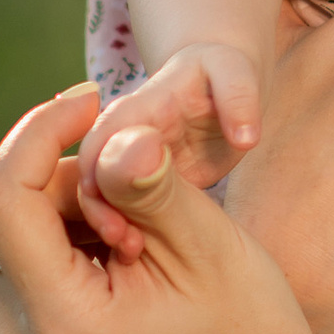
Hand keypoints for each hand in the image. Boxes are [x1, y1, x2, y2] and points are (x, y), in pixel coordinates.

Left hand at [0, 85, 333, 333]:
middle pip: (10, 214)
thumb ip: (150, 185)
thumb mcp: (208, 247)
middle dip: (74, 181)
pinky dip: (72, 247)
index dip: (39, 130)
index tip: (93, 99)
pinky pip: (27, 271)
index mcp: (60, 323)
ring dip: (76, 213)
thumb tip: (118, 134)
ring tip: (149, 244)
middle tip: (153, 198)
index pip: (1, 197)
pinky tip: (130, 267)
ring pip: (18, 239)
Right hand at [75, 42, 259, 255]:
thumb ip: (238, 100)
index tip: (114, 218)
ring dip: (102, 227)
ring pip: (94, 198)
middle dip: (94, 211)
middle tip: (125, 246)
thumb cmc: (223, 76)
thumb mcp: (235, 74)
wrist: (216, 85)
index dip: (97, 176)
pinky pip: (113, 211)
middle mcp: (118, 137)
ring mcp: (123, 162)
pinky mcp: (134, 186)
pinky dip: (114, 233)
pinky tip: (130, 259)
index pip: (101, 141)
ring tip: (130, 255)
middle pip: (87, 175)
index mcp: (139, 108)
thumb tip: (246, 137)